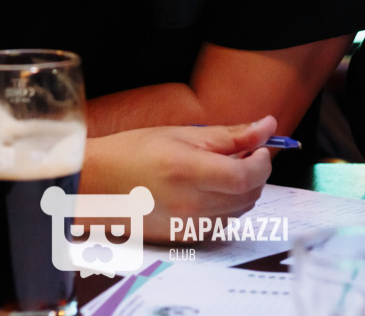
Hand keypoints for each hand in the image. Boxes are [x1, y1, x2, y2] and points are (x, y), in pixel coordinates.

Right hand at [81, 116, 276, 242]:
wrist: (97, 184)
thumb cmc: (133, 152)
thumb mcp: (183, 134)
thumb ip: (230, 134)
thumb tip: (267, 126)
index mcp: (188, 172)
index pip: (246, 176)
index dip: (263, 162)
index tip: (262, 148)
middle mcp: (190, 205)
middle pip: (248, 196)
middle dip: (255, 173)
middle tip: (244, 153)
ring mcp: (188, 226)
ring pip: (239, 211)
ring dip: (242, 190)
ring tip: (221, 168)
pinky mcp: (185, 238)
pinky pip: (222, 223)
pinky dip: (226, 205)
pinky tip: (207, 188)